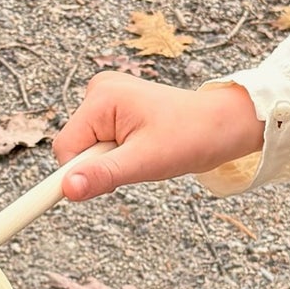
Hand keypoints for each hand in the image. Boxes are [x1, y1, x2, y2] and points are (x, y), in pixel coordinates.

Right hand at [53, 70, 264, 201]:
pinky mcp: (115, 108)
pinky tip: (142, 146)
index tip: (66, 198)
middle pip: (75, 147)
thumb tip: (67, 189)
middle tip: (137, 162)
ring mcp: (107, 97)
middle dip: (101, 165)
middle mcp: (100, 90)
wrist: (224, 124)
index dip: (76, 174)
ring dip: (112, 160)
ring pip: (88, 147)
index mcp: (102, 96)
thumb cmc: (192, 136)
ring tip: (146, 152)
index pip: (66, 148)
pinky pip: (101, 142)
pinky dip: (118, 153)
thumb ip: (103, 176)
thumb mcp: (145, 162)